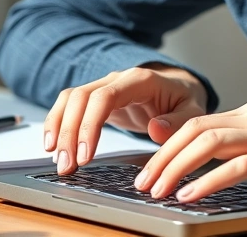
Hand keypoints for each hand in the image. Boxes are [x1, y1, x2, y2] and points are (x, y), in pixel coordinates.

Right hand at [45, 63, 207, 174]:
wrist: (177, 87)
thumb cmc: (184, 99)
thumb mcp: (193, 110)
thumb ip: (179, 120)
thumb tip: (156, 129)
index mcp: (140, 80)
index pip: (105, 96)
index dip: (91, 125)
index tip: (86, 155)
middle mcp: (116, 79)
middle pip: (81, 99)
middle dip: (69, 133)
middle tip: (67, 166)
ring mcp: (103, 86)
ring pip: (70, 100)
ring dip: (58, 129)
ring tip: (59, 161)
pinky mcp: (95, 99)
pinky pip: (69, 105)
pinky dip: (57, 123)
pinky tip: (53, 146)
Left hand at [132, 100, 246, 202]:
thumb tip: (215, 163)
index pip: (198, 123)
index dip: (167, 145)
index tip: (148, 169)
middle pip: (194, 130)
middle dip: (162, 157)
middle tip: (142, 183)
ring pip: (209, 142)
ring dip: (176, 167)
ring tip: (158, 190)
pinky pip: (238, 166)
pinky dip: (208, 180)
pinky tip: (191, 195)